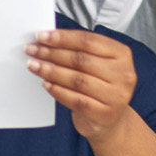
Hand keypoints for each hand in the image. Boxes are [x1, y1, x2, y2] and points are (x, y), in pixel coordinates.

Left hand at [26, 27, 137, 141]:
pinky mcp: (105, 114)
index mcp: (122, 54)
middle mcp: (123, 74)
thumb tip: (48, 39)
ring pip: (77, 79)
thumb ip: (79, 50)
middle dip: (52, 53)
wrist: (108, 120)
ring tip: (34, 65)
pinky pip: (76, 99)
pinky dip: (57, 91)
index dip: (63, 37)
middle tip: (32, 50)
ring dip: (51, 71)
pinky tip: (45, 84)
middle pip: (81, 59)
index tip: (42, 36)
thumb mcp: (97, 64)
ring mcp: (116, 95)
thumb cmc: (99, 86)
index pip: (89, 41)